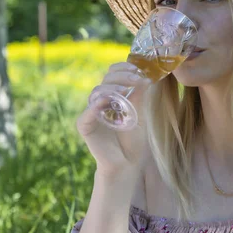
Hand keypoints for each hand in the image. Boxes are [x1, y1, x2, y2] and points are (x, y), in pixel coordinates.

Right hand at [76, 61, 152, 175]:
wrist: (128, 164)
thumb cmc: (134, 140)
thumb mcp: (140, 114)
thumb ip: (140, 96)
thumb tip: (147, 76)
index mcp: (112, 96)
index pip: (112, 74)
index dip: (123, 68)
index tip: (138, 69)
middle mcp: (99, 102)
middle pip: (106, 80)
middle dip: (122, 76)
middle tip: (137, 78)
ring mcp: (91, 113)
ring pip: (97, 92)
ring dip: (112, 88)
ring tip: (126, 89)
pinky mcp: (84, 126)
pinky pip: (88, 112)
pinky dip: (97, 104)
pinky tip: (108, 101)